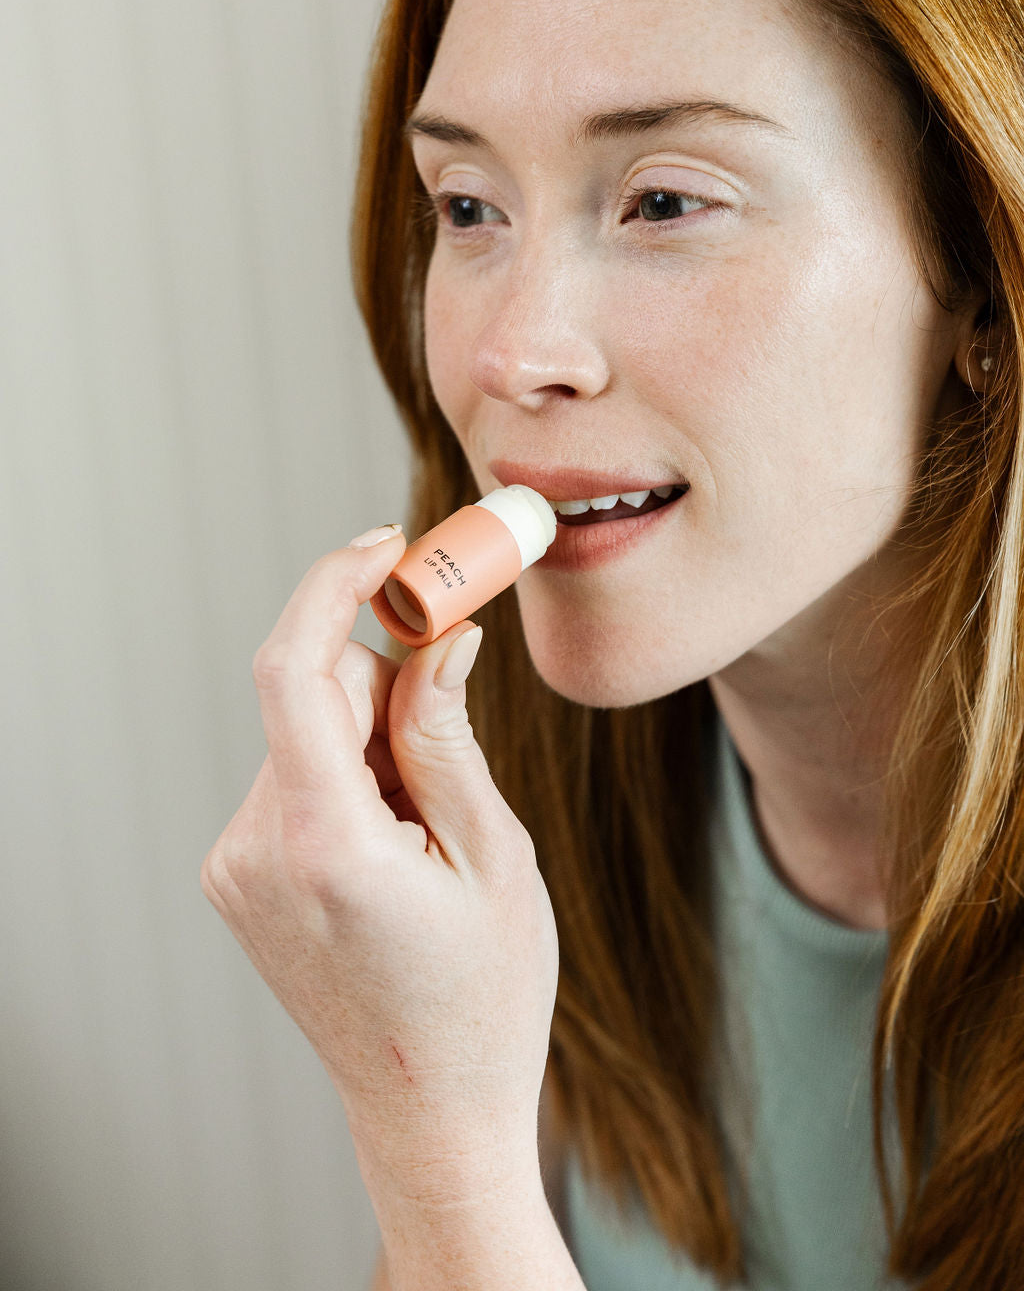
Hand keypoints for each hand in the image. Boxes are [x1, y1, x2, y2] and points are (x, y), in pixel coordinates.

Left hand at [200, 528, 558, 1206]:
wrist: (431, 1113)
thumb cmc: (484, 997)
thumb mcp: (494, 856)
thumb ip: (449, 735)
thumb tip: (440, 638)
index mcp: (324, 845)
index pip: (294, 669)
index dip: (336, 587)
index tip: (393, 549)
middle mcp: (256, 851)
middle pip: (315, 697)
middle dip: (391, 680)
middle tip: (464, 686)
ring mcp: (236, 869)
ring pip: (309, 735)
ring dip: (375, 739)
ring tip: (436, 826)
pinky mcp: (238, 878)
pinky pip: (297, 778)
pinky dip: (351, 775)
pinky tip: (400, 842)